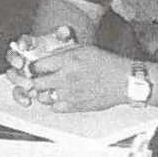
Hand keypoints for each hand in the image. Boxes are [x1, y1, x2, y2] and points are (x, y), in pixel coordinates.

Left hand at [5, 44, 128, 111]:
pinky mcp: (76, 106)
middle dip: (35, 81)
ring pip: (43, 97)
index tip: (34, 68)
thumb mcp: (83, 49)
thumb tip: (46, 56)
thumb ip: (63, 52)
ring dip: (43, 93)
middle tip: (38, 79)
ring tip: (49, 88)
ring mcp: (70, 93)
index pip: (37, 65)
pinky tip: (60, 96)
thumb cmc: (106, 63)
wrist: (124, 81)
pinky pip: (55, 107)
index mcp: (67, 61)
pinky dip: (54, 103)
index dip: (33, 67)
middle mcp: (66, 77)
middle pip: (36, 83)